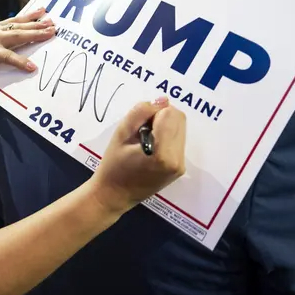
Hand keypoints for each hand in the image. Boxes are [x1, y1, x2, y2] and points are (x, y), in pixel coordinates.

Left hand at [0, 7, 55, 109]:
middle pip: (18, 35)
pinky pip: (16, 19)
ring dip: (36, 23)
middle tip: (52, 33)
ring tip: (52, 22)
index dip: (20, 62)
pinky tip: (41, 11)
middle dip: (35, 34)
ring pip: (19, 25)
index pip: (6, 56)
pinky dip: (29, 16)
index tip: (33, 67)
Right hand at [89, 98, 186, 213]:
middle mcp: (176, 159)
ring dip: (165, 126)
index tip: (139, 125)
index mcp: (161, 152)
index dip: (153, 113)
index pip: (169, 113)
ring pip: (181, 128)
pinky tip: (151, 147)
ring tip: (145, 139)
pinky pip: (179, 140)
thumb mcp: (121, 133)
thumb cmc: (113, 165)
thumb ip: (141, 112)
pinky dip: (167, 136)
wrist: (114, 195)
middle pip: (179, 119)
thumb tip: (162, 100)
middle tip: (141, 130)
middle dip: (162, 117)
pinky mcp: (180, 168)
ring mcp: (180, 165)